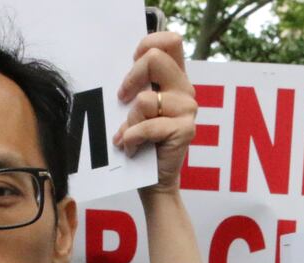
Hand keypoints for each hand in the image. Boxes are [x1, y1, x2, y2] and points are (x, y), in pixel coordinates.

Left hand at [114, 31, 196, 193]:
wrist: (152, 180)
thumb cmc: (140, 141)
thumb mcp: (134, 108)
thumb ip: (135, 86)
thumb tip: (116, 69)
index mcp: (174, 78)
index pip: (171, 41)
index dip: (148, 44)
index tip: (132, 62)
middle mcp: (184, 89)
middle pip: (155, 59)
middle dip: (130, 78)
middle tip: (121, 98)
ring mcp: (187, 109)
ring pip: (144, 99)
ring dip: (128, 121)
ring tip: (129, 137)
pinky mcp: (185, 129)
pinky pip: (147, 126)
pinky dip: (131, 139)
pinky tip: (131, 148)